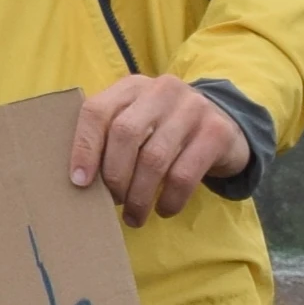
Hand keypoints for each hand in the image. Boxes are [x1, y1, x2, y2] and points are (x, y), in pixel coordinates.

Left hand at [69, 73, 246, 226]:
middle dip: (114, 176)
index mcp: (132, 87)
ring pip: (154, 158)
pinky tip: (163, 210)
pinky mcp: (216, 132)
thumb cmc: (164, 132)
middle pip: (125, 134)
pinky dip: (169, 199)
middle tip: (113, 202)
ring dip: (139, 196)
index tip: (79, 182)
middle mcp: (162, 90)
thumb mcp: (137, 123)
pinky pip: (184, 174)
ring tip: (134, 217)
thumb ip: (109, 138)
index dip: (84, 148)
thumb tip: (80, 182)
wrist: (223, 127)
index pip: (97, 111)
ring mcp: (193, 108)